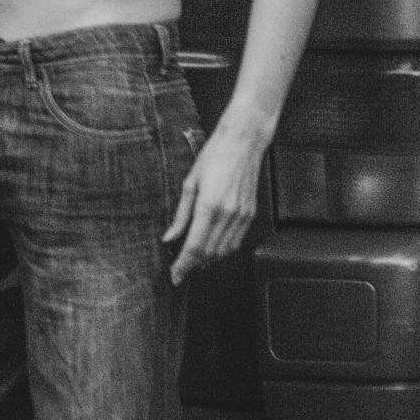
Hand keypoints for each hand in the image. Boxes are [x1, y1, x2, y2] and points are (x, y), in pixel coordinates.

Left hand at [163, 118, 266, 284]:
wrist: (243, 142)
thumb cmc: (214, 156)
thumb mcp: (190, 183)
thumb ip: (181, 215)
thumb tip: (169, 238)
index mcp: (209, 206)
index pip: (194, 247)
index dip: (183, 266)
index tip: (174, 277)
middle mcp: (228, 214)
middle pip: (209, 254)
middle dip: (193, 265)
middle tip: (180, 268)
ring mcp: (241, 216)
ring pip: (224, 251)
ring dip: (208, 260)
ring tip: (194, 259)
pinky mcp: (250, 214)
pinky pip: (236, 242)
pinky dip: (223, 250)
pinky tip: (212, 246)